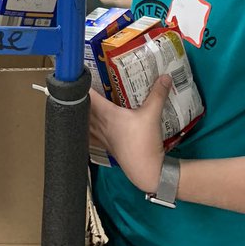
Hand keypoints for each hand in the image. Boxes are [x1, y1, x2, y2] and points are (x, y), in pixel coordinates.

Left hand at [88, 75, 171, 193]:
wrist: (147, 170)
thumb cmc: (145, 142)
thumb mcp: (153, 115)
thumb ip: (158, 94)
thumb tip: (165, 76)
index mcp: (108, 114)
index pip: (89, 97)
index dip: (81, 85)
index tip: (79, 75)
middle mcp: (100, 125)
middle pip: (83, 107)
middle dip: (80, 95)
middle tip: (80, 84)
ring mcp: (102, 137)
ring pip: (84, 121)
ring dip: (81, 111)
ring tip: (80, 101)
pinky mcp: (106, 146)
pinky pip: (89, 135)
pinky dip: (84, 128)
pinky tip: (84, 126)